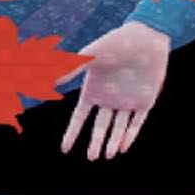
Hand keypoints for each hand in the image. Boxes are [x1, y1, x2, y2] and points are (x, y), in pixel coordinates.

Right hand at [63, 21, 170, 161]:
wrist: (145, 37)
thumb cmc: (116, 43)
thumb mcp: (91, 56)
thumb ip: (71, 68)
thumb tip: (49, 79)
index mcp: (94, 90)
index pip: (80, 117)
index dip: (72, 133)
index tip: (65, 150)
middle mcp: (109, 99)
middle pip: (100, 127)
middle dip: (95, 143)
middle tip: (91, 158)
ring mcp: (127, 101)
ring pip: (118, 128)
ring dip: (112, 142)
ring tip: (107, 156)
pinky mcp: (145, 101)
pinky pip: (136, 123)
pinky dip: (130, 135)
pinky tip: (123, 147)